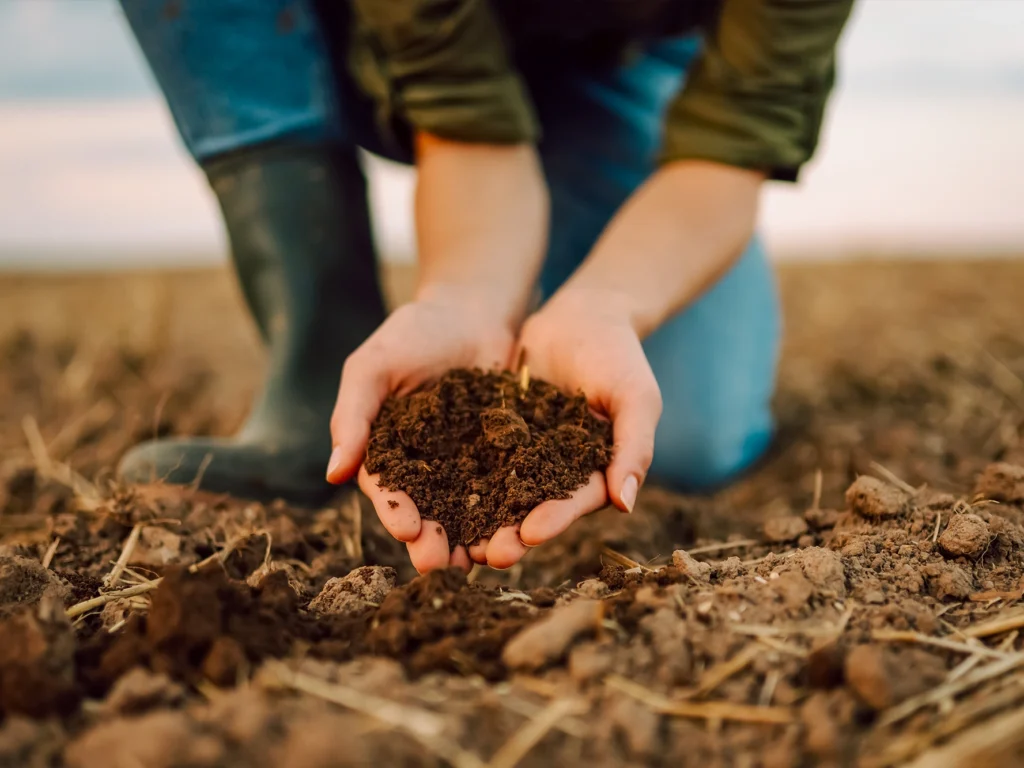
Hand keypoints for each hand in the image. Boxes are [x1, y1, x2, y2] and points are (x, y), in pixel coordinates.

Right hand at [326, 298, 512, 573]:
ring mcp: (468, 464)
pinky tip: (523, 531)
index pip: (388, 489)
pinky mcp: (506, 455)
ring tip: (484, 561)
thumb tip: (333, 474)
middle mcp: (427, 467)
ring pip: (470, 510)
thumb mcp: (373, 366)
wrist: (473, 308)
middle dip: (433, 541)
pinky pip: (510, 488)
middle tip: (441, 565)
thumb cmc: (414, 332)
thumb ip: (354, 416)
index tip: (408, 530)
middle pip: (429, 512)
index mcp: (388, 451)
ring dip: (474, 539)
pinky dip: (514, 511)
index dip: (396, 512)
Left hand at [477, 288, 662, 568]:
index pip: (572, 504)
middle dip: (507, 533)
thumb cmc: (619, 355)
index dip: (552, 521)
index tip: (529, 535)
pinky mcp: (493, 431)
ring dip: (474, 517)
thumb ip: (634, 447)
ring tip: (452, 539)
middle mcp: (554, 471)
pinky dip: (451, 474)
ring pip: (494, 490)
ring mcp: (521, 452)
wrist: (583, 313)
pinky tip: (426, 491)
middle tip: (483, 556)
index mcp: (592, 473)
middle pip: (529, 509)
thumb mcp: (635, 397)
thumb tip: (625, 504)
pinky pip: (470, 455)